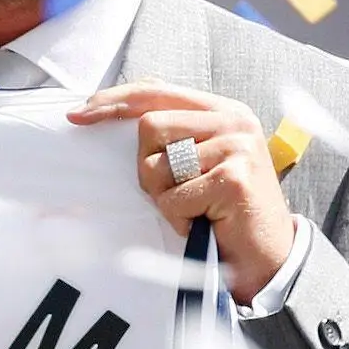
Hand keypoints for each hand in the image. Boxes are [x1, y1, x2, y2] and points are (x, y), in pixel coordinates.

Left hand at [67, 83, 297, 306]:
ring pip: (158, 165)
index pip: (157, 90)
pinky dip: (179, 219)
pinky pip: (174, 198)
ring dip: (165, 197)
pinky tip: (203, 223)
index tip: (78, 114)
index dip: (114, 101)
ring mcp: (237, 147)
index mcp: (223, 111)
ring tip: (194, 209)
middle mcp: (234, 121)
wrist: (269, 257)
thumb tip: (107, 114)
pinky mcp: (234, 178)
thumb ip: (172, 137)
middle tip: (173, 193)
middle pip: (150, 126)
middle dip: (147, 168)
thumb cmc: (224, 213)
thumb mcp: (201, 164)